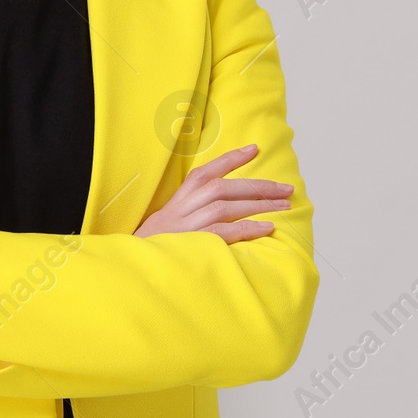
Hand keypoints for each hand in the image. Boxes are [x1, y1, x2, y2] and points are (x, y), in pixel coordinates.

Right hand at [133, 142, 291, 242]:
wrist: (131, 269)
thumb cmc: (155, 251)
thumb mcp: (169, 227)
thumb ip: (192, 215)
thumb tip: (226, 209)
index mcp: (176, 202)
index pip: (204, 173)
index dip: (230, 159)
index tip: (254, 149)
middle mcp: (180, 209)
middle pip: (222, 187)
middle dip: (257, 186)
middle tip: (287, 189)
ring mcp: (184, 227)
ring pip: (224, 206)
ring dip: (257, 205)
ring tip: (284, 206)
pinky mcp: (190, 245)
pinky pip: (222, 233)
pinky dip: (246, 229)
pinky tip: (267, 228)